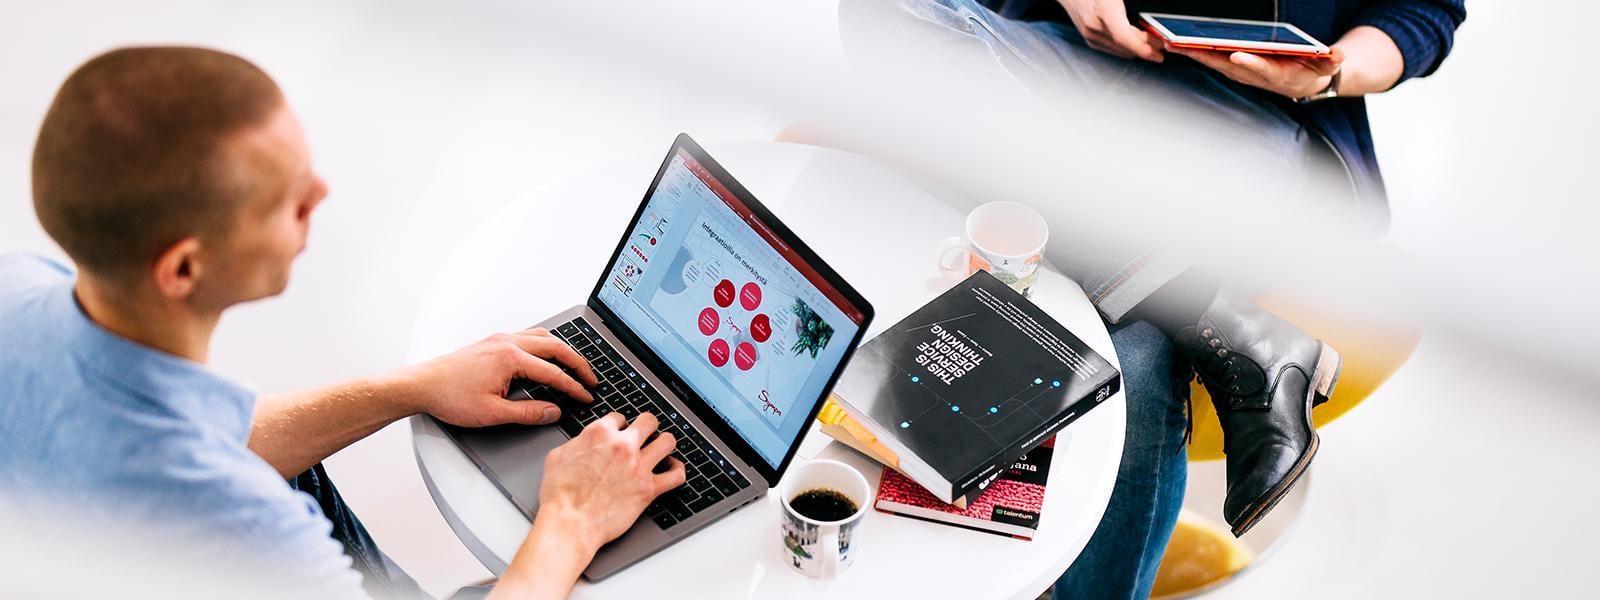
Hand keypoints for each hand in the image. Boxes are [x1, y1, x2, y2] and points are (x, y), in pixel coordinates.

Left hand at [394, 327, 598, 427]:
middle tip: (591, 378)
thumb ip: (528, 413)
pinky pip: (528, 336)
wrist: (421, 385)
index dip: (574, 386)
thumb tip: (553, 411)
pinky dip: (545, 345)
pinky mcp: (492, 342)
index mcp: (511, 358)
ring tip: (575, 365)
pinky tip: (545, 356)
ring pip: (543, 337)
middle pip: (555, 347)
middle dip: (577, 363)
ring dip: (562, 350)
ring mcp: (500, 339)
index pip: (553, 372)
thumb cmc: (450, 397)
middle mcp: (508, 343)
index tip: (586, 396)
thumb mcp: (493, 414)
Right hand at [536, 412, 686, 552]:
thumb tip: (584, 442)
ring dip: (665, 443)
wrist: (570, 522)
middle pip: (648, 421)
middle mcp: (623, 446)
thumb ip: (577, 443)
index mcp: (599, 434)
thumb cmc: (560, 495)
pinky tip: (673, 469)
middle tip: (645, 434)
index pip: (619, 417)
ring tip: (662, 448)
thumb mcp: (557, 456)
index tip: (620, 432)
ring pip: (667, 442)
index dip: (619, 425)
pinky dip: (678, 470)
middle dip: (647, 426)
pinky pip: (676, 475)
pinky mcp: (649, 489)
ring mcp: (639, 466)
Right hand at [1058, 0, 1163, 61]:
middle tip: (1162, 45)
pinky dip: (1126, 47)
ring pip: (1120, 50)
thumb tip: (1151, 18)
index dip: (1143, 48)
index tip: (1158, 54)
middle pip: (1126, 46)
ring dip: (1137, 48)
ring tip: (1152, 43)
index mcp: (1103, 11)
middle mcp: (1094, 26)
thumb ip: (1134, 5)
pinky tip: (1135, 41)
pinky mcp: (1089, 38)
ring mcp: (1090, 34)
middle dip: (1146, 48)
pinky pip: (1112, 49)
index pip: (1124, 37)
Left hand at [1169, 45, 1344, 98]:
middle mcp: (1255, 75)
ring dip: (1191, 53)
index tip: (1238, 54)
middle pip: (1228, 65)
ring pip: (1213, 62)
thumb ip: (1331, 60)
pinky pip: (1210, 59)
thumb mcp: (1327, 66)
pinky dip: (1192, 52)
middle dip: (1205, 55)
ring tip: (1169, 41)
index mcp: (1278, 75)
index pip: (1263, 68)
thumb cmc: (1313, 70)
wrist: (1305, 83)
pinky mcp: (1232, 67)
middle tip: (1184, 44)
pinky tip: (1175, 43)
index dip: (1251, 63)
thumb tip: (1339, 56)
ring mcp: (1241, 72)